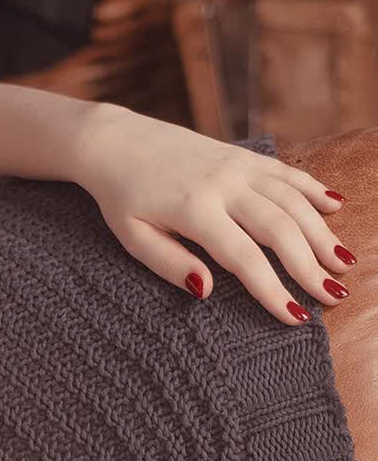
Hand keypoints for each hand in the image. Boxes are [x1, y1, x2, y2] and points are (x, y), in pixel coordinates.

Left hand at [76, 108, 353, 326]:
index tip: (295, 318)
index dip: (272, 290)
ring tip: (343, 263)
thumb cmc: (122, 199)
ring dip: (321, 232)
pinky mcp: (243, 155)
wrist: (116, 142)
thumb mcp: (132, 237)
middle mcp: (223, 184)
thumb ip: (168, 264)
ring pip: (292, 199)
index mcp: (194, 210)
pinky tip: (335, 207)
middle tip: (334, 296)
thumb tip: (207, 291)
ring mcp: (237, 166)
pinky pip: (286, 172)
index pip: (243, 257)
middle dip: (310, 265)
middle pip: (279, 228)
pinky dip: (313, 188)